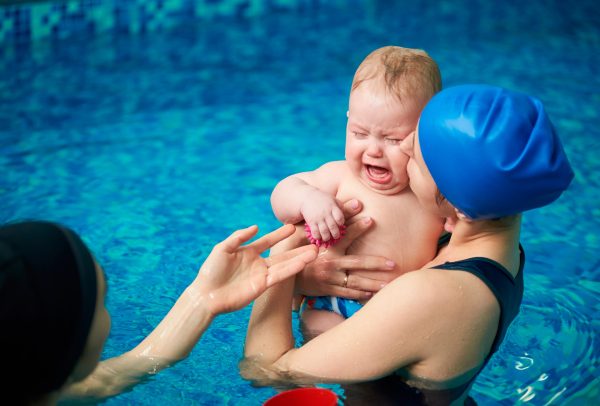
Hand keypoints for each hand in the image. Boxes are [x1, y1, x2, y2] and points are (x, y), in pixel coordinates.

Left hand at [193, 224, 317, 314]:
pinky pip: (279, 276)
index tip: (291, 228)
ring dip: (299, 259)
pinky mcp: (262, 286)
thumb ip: (238, 237)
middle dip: (297, 250)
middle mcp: (257, 263)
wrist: (206, 295)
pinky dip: (291, 269)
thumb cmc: (211, 271)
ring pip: (284, 265)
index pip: (267, 241)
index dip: (279, 235)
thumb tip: (256, 227)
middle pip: (281, 255)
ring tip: (314, 252)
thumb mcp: (222, 249)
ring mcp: (261, 275)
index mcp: (248, 252)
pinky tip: (302, 263)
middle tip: (314, 244)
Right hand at [295, 200, 395, 299]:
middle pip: (357, 263)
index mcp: (325, 249)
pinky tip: (372, 293)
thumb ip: (312, 224)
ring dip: (373, 283)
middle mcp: (330, 264)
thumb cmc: (293, 251)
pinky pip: (346, 293)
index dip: (357, 227)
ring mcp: (330, 279)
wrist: (283, 274)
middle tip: (393, 264)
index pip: (344, 236)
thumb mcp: (299, 235)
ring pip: (355, 282)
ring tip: (389, 284)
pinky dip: (359, 294)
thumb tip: (320, 213)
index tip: (371, 219)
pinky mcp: (327, 289)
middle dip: (376, 264)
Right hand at [300, 189, 344, 241]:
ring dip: (327, 237)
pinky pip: (315, 232)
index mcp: (332, 207)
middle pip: (333, 226)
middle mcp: (326, 213)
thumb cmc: (322, 199)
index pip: (339, 217)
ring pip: (324, 231)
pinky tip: (319, 237)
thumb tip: (354, 207)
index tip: (340, 224)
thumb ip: (340, 205)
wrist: (306, 197)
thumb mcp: (332, 199)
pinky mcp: (311, 221)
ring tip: (327, 238)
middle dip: (335, 233)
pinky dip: (317, 236)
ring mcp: (318, 218)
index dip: (341, 223)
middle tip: (336, 236)